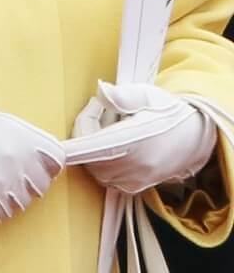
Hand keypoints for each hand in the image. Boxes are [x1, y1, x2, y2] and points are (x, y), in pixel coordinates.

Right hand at [0, 106, 65, 221]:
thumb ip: (17, 134)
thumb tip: (38, 151)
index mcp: (18, 132)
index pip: (57, 157)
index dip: (47, 163)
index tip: (37, 166)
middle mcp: (17, 157)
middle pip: (43, 183)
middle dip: (28, 181)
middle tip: (2, 173)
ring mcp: (6, 181)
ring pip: (25, 201)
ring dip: (10, 195)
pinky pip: (5, 211)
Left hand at [65, 82, 216, 193]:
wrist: (195, 138)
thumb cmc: (170, 113)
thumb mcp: (149, 96)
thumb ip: (123, 95)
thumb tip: (101, 92)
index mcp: (137, 143)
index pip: (94, 143)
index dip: (83, 125)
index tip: (92, 106)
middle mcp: (135, 167)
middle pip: (88, 153)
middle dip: (87, 127)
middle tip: (101, 108)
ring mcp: (133, 180)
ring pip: (92, 165)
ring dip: (92, 144)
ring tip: (110, 124)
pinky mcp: (133, 187)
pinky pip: (103, 175)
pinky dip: (99, 158)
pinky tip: (113, 142)